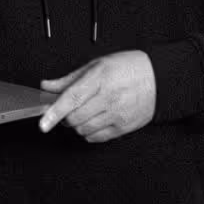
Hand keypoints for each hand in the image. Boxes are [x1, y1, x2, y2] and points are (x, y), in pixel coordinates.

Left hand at [39, 51, 155, 142]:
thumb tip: (47, 85)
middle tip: (67, 109)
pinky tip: (93, 121)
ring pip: (84, 130)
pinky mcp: (123, 128)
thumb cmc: (129, 68)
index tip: (43, 123)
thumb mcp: (97, 65)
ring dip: (76, 125)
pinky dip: (88, 132)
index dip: (54, 113)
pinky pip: (96, 137)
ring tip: (83, 112)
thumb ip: (69, 79)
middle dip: (64, 116)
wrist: (160, 79)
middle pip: (75, 118)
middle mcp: (109, 98)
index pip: (72, 99)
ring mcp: (117, 115)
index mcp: (100, 79)